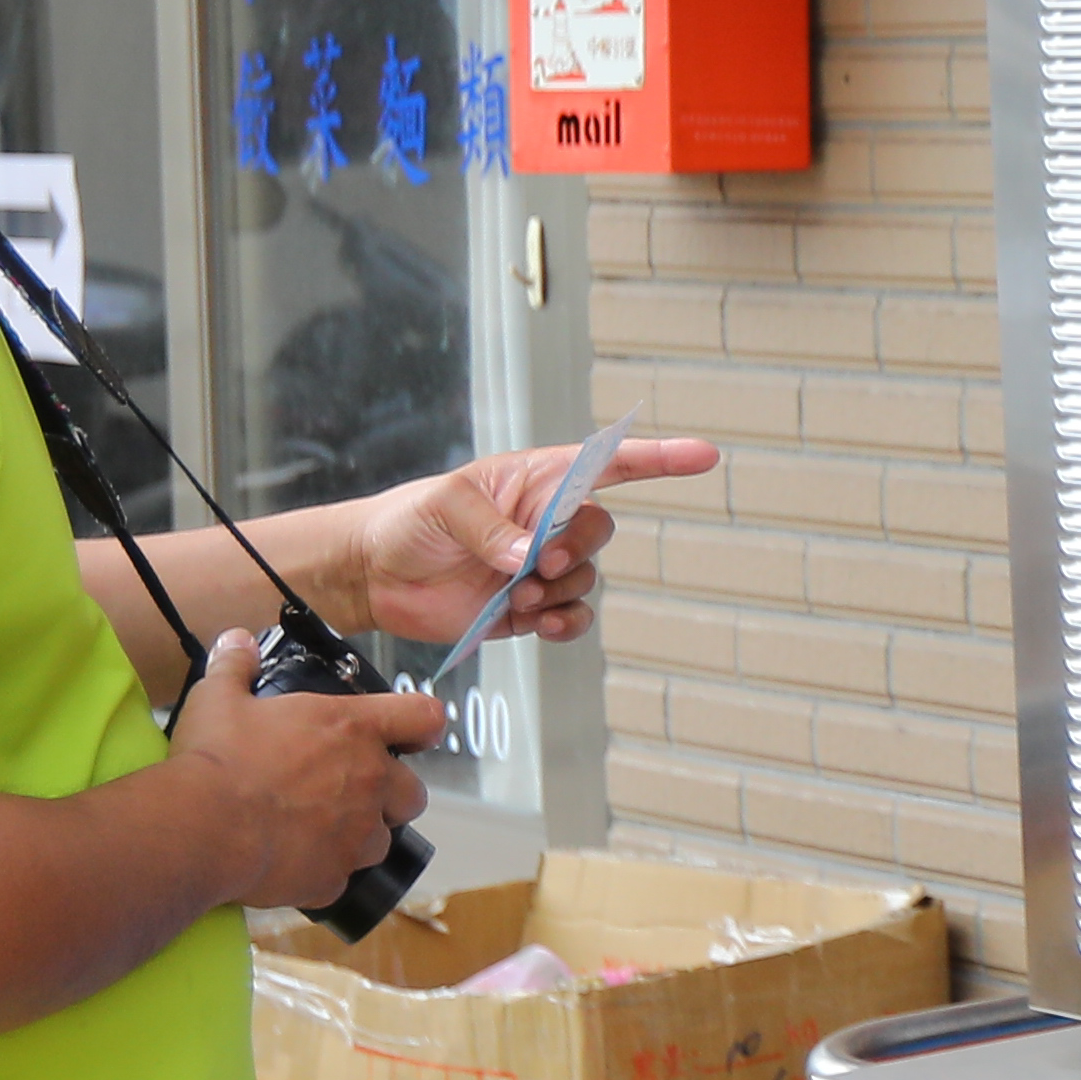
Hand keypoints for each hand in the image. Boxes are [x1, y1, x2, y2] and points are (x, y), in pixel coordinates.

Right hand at [178, 628, 444, 909]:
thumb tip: (236, 640)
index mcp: (353, 729)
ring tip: (315, 832)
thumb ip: (235, 666)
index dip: (423, 726)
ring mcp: (356, 835)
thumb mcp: (219, 698)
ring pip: (381, 841)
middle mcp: (369, 781)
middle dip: (390, 796)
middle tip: (348, 793)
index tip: (415, 735)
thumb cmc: (217, 758)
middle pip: (412, 794)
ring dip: (358, 837)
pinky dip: (322, 873)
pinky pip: (340, 878)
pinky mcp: (334, 878)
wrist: (202, 826)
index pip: (423, 717)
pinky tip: (290, 865)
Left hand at [348, 432, 720, 651]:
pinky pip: (571, 617)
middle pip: (599, 530)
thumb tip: (527, 558)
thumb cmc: (408, 521)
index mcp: (535, 480)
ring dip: (559, 591)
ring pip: (585, 578)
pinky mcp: (527, 609)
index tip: (704, 455)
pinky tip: (541, 624)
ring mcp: (539, 567)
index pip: (608, 464)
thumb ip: (490, 528)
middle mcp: (546, 521)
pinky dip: (565, 624)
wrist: (376, 576)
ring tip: (514, 596)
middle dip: (578, 548)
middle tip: (539, 563)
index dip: (659, 458)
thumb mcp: (445, 505)